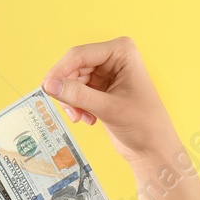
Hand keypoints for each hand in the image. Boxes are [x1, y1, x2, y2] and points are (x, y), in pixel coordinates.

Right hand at [41, 36, 178, 164]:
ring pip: (71, 80)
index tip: (46, 88)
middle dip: (68, 91)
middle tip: (71, 112)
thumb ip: (77, 95)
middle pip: (73, 67)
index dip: (60, 71)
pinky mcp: (100, 87)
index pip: (79, 55)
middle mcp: (113, 57)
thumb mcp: (108, 108)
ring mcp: (106, 72)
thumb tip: (49, 85)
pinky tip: (88, 119)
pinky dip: (77, 106)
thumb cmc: (144, 125)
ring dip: (72, 101)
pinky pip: (76, 91)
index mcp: (122, 51)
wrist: (153, 148)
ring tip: (82, 118)